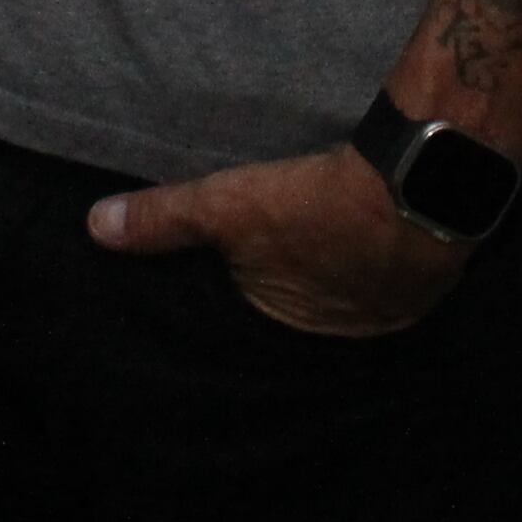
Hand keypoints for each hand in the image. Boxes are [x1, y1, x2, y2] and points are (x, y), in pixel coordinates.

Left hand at [89, 146, 469, 336]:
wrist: (422, 183)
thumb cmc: (317, 206)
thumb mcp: (228, 206)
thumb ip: (164, 219)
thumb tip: (95, 227)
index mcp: (286, 330)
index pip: (250, 333)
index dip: (240, 309)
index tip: (231, 291)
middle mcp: (339, 338)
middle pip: (303, 321)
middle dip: (290, 297)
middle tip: (277, 266)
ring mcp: (388, 316)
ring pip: (349, 303)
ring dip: (336, 283)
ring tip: (320, 255)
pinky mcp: (425, 285)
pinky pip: (391, 284)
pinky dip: (376, 265)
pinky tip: (370, 241)